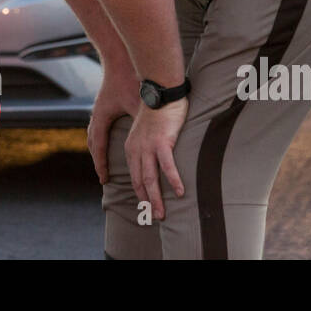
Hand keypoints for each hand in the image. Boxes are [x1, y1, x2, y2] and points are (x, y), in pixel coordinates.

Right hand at [87, 63, 141, 184]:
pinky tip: (109, 137)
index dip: (101, 164)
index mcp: (102, 117)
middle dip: (98, 160)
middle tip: (103, 176)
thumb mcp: (138, 104)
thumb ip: (145, 123)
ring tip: (103, 161)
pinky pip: (100, 124)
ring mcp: (99, 108)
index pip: (98, 147)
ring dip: (98, 148)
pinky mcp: (104, 102)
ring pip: (94, 133)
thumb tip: (160, 142)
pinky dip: (102, 135)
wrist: (119, 55)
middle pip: (93, 143)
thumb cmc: (129, 79)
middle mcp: (96, 114)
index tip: (104, 180)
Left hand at [124, 98, 186, 219]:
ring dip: (157, 199)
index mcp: (131, 148)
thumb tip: (155, 157)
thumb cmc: (157, 111)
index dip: (140, 193)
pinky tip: (179, 192)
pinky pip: (168, 166)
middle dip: (147, 202)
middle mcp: (137, 150)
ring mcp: (148, 147)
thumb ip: (146, 144)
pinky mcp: (162, 143)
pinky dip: (173, 180)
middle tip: (155, 217)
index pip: (135, 176)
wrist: (160, 93)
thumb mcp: (145, 130)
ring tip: (162, 214)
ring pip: (152, 179)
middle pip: (141, 182)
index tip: (146, 206)